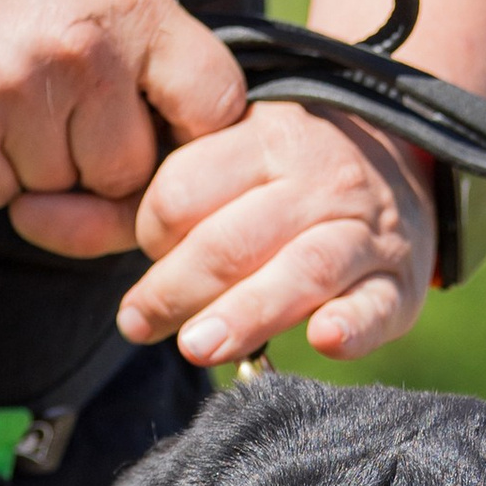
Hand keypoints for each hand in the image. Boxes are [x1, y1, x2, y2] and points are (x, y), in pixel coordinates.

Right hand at [0, 0, 245, 224]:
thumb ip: (146, 34)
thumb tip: (190, 123)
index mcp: (132, 6)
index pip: (215, 106)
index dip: (201, 142)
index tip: (169, 141)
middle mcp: (86, 54)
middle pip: (128, 176)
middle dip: (96, 166)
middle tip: (57, 116)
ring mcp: (21, 94)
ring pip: (57, 194)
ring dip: (31, 168)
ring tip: (1, 93)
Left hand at [107, 103, 438, 364]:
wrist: (400, 162)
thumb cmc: (295, 174)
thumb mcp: (243, 149)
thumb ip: (184, 188)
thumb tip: (85, 234)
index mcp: (266, 139)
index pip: (187, 188)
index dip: (151, 231)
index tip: (147, 257)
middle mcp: (318, 180)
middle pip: (234, 239)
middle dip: (176, 288)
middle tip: (138, 324)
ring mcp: (364, 232)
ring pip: (301, 271)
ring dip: (246, 313)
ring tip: (197, 347)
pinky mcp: (398, 283)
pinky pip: (376, 305)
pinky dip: (353, 326)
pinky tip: (324, 340)